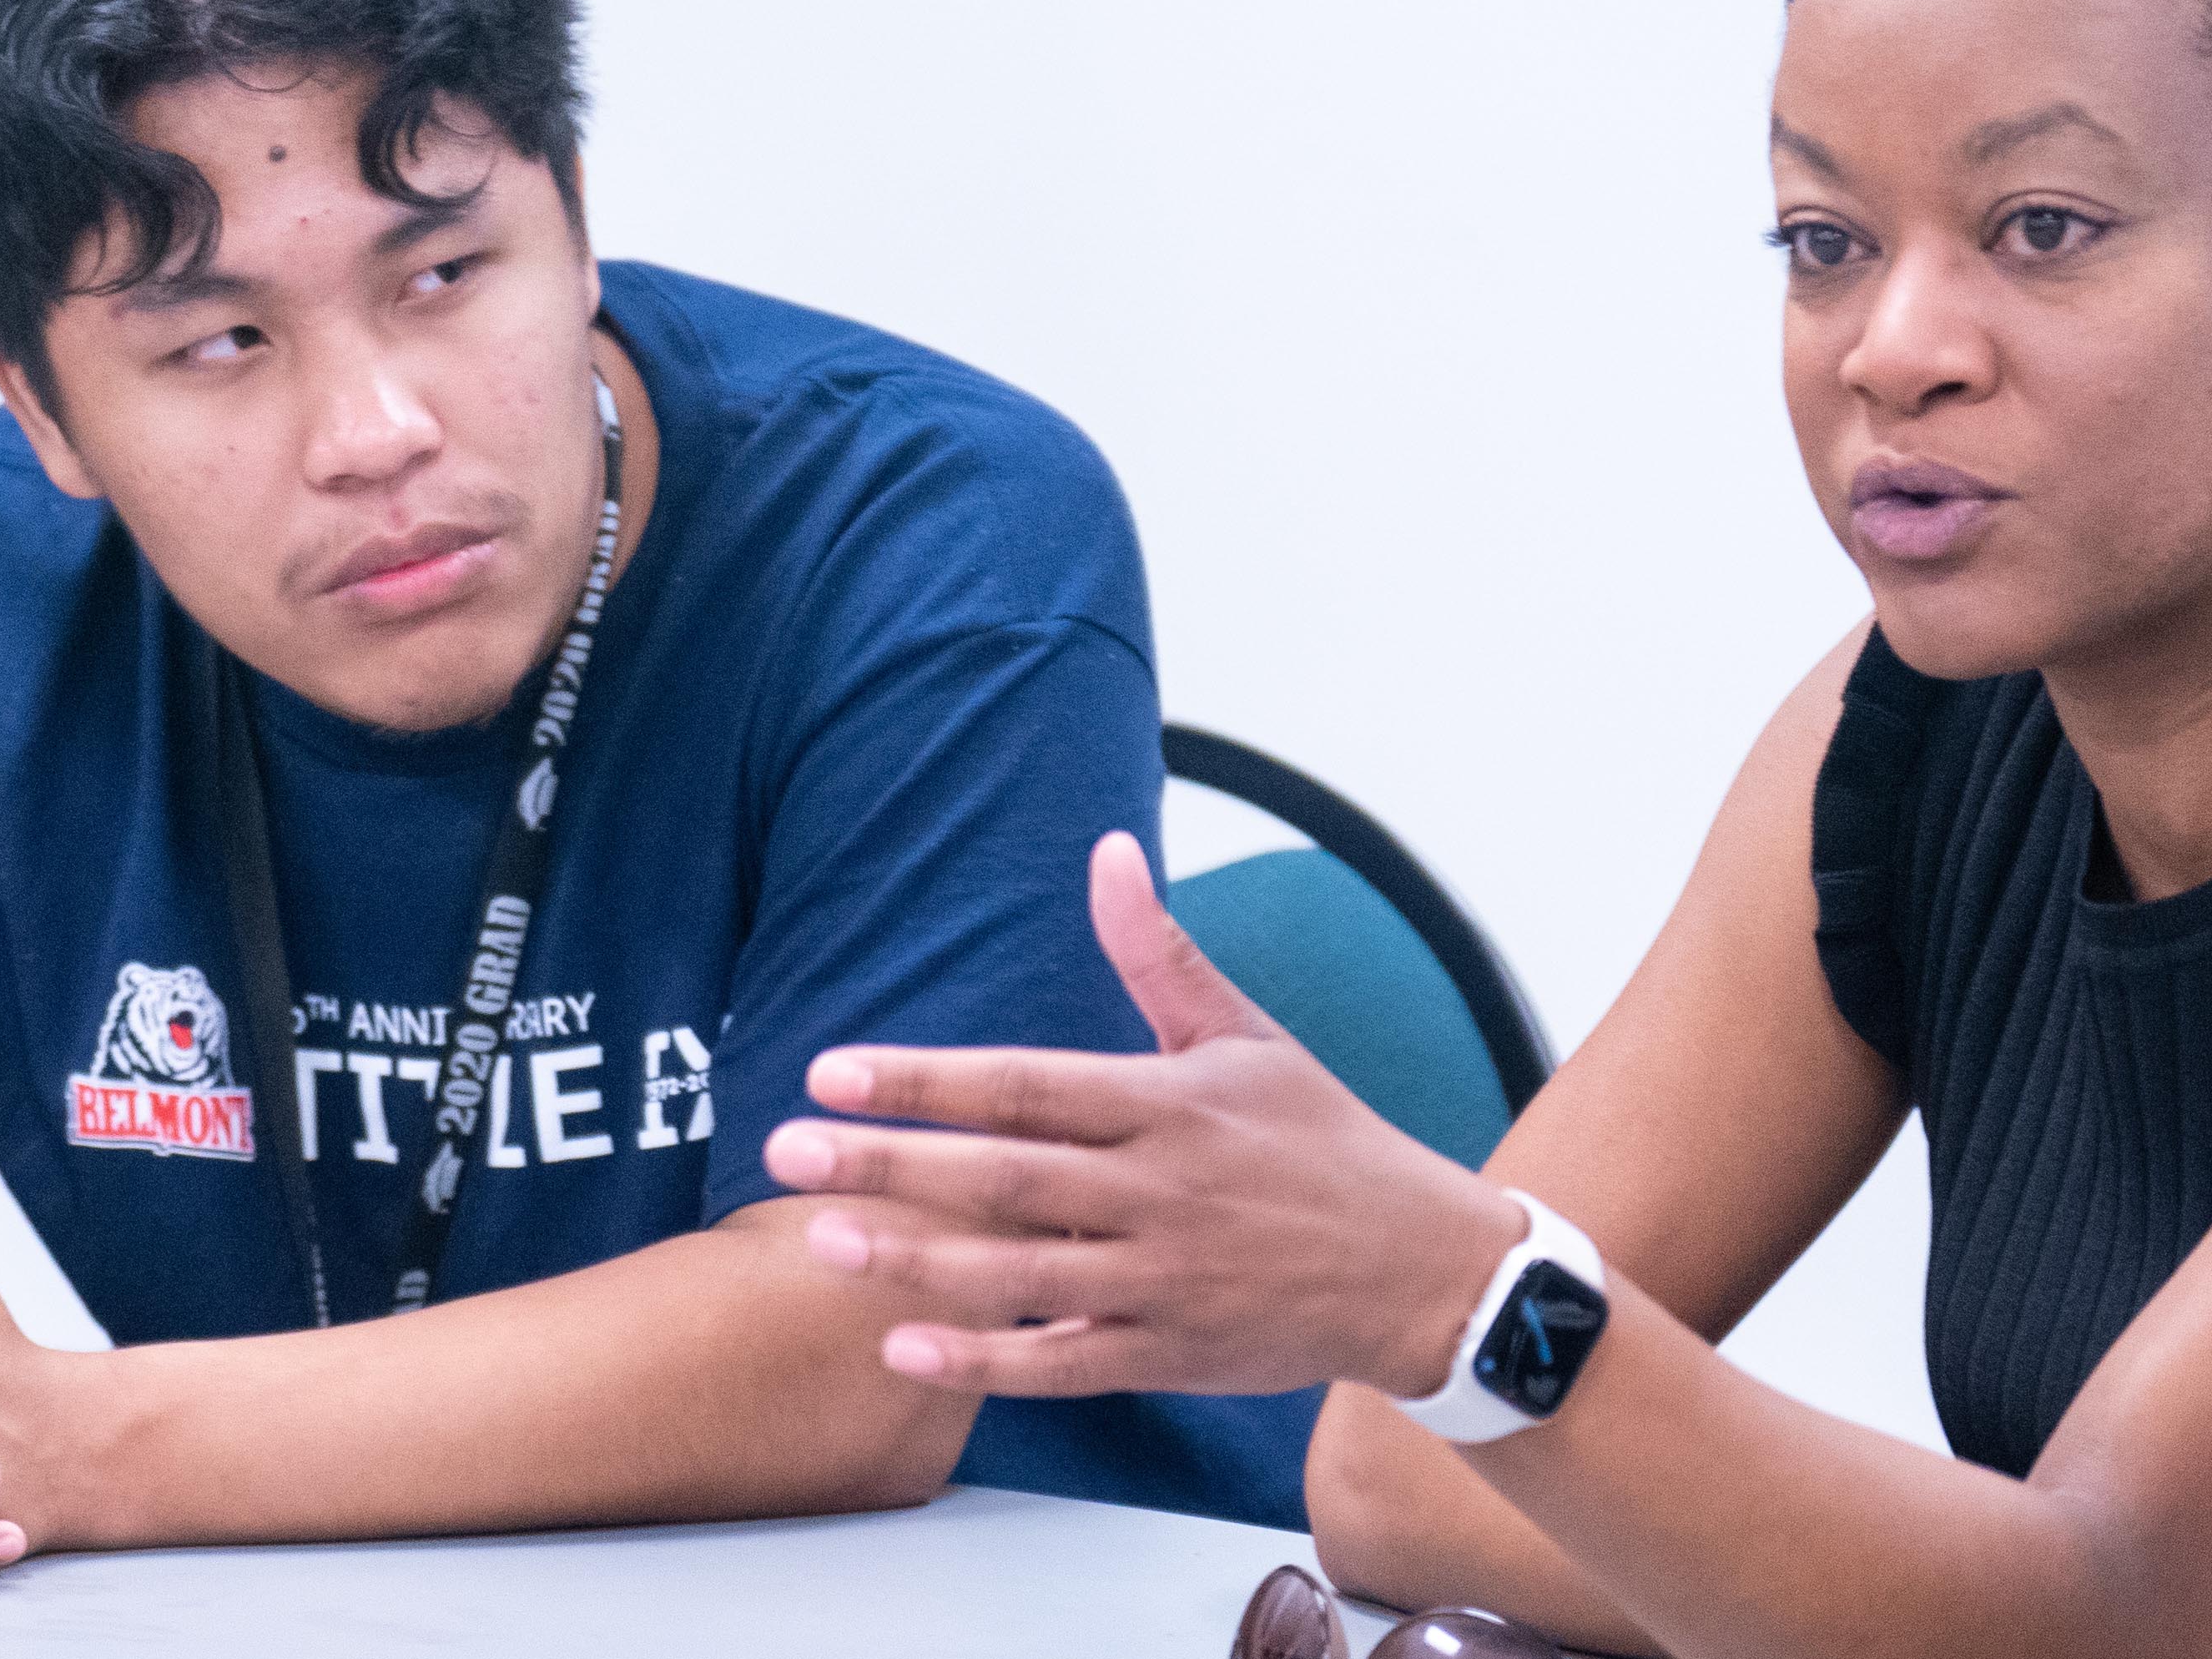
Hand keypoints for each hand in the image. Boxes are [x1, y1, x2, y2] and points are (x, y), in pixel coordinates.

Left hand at [762, 832, 1526, 1400]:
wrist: (1425, 1270)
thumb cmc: (1324, 1144)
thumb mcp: (1247, 1036)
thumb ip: (1159, 952)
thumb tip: (1107, 851)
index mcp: (1169, 1103)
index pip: (1023, 1083)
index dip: (923, 1078)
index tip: (831, 1070)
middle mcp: (1158, 1191)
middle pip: (1003, 1175)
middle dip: (888, 1163)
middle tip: (785, 1153)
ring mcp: (1162, 1278)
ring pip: (1019, 1272)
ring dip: (915, 1260)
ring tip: (822, 1244)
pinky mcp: (1169, 1351)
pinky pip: (1063, 1359)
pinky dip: (986, 1360)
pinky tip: (907, 1348)